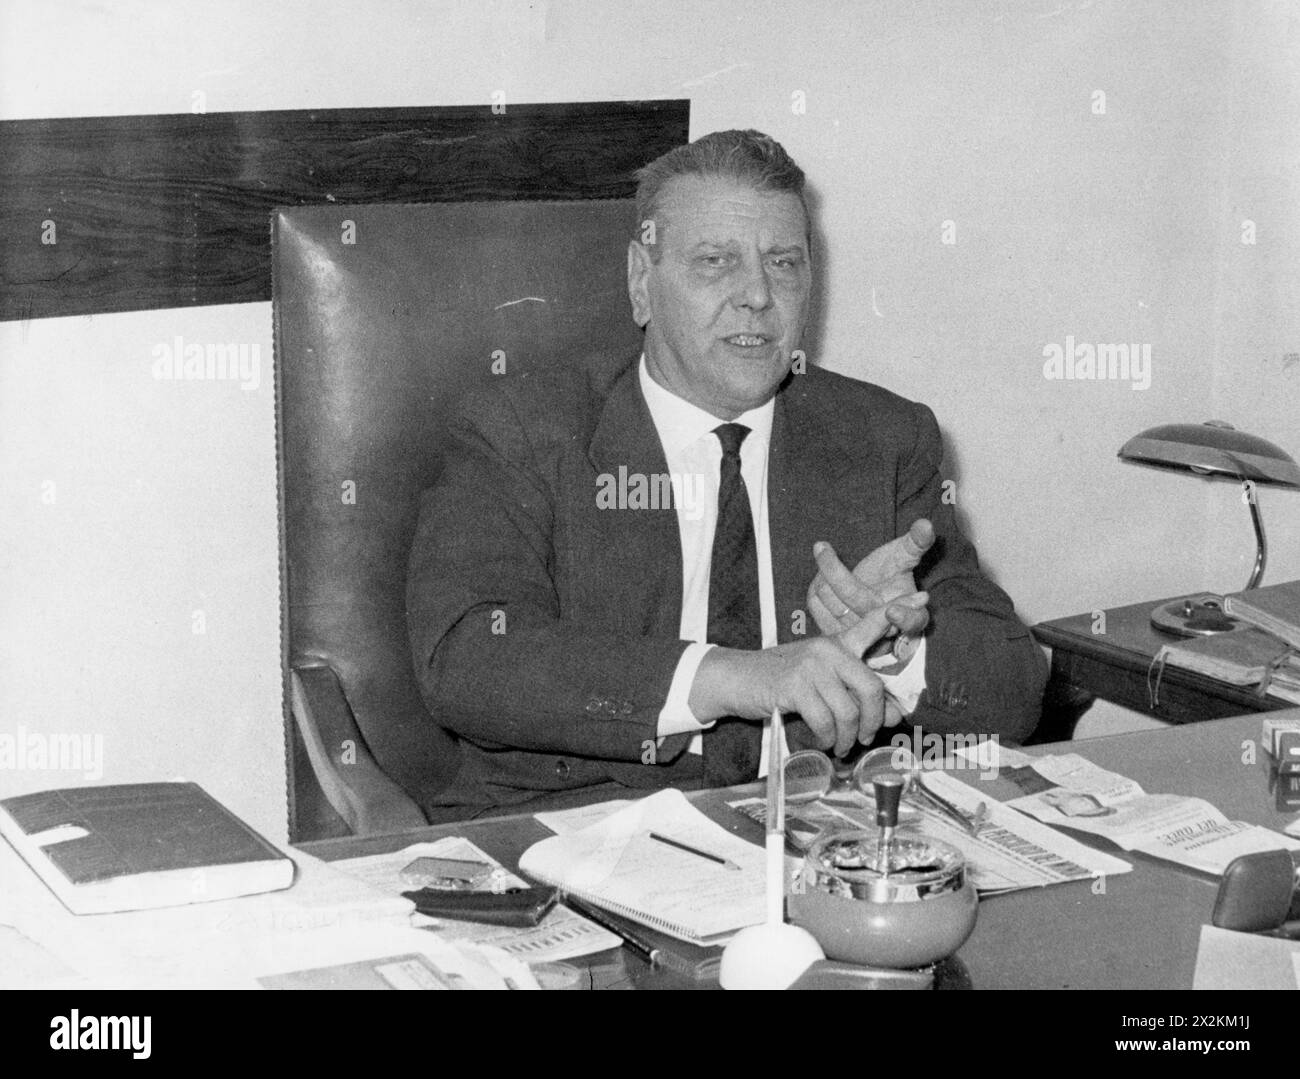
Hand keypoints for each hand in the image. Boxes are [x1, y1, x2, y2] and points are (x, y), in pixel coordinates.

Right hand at [688, 599, 916, 756]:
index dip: (900, 612)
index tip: (925, 601)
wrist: (736, 680)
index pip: (871, 623)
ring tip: (839, 745)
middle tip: (864, 737)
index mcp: (836, 644)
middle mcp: (827, 649)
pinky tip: (821, 741)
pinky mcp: (794, 685)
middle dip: (872, 721)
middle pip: (870, 688)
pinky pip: (825, 721)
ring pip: (849, 711)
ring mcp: (811, 665)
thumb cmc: (779, 682)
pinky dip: (826, 738)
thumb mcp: (816, 676)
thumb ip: (849, 690)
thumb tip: (888, 715)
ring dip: (846, 737)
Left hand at [807, 518, 934, 638]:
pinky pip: (816, 607)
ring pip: (834, 604)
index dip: (905, 619)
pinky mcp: (834, 632)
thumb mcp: (906, 557)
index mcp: (912, 613)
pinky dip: (815, 587)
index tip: (893, 611)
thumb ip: (916, 542)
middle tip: (821, 545)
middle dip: (836, 573)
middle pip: (859, 602)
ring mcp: (857, 634)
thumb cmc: (893, 573)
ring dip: (824, 575)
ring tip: (822, 551)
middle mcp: (884, 629)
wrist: (873, 592)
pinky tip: (820, 573)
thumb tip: (925, 524)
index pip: (913, 622)